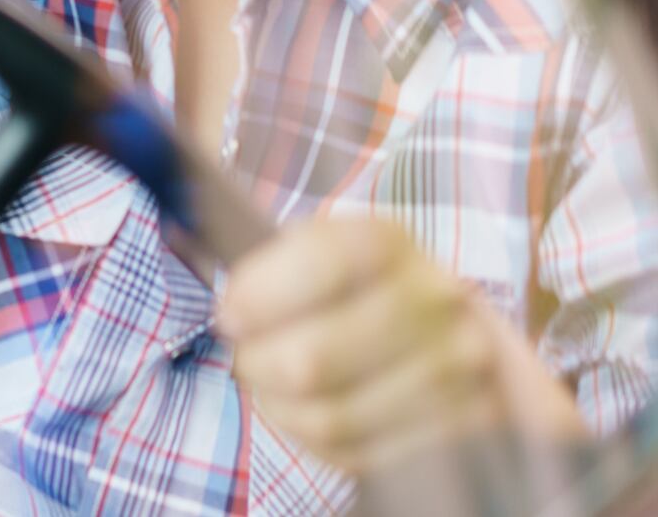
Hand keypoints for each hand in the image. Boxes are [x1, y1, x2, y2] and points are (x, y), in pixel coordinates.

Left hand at [219, 216, 584, 473]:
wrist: (447, 322)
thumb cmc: (351, 284)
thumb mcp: (313, 248)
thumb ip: (268, 267)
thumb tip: (230, 313)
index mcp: (388, 242)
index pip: (319, 265)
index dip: (257, 298)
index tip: (228, 317)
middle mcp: (434, 300)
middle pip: (311, 361)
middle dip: (256, 364)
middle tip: (244, 357)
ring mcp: (458, 366)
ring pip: (330, 418)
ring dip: (278, 406)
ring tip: (270, 386)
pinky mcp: (465, 423)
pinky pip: (357, 453)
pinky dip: (311, 437)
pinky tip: (303, 411)